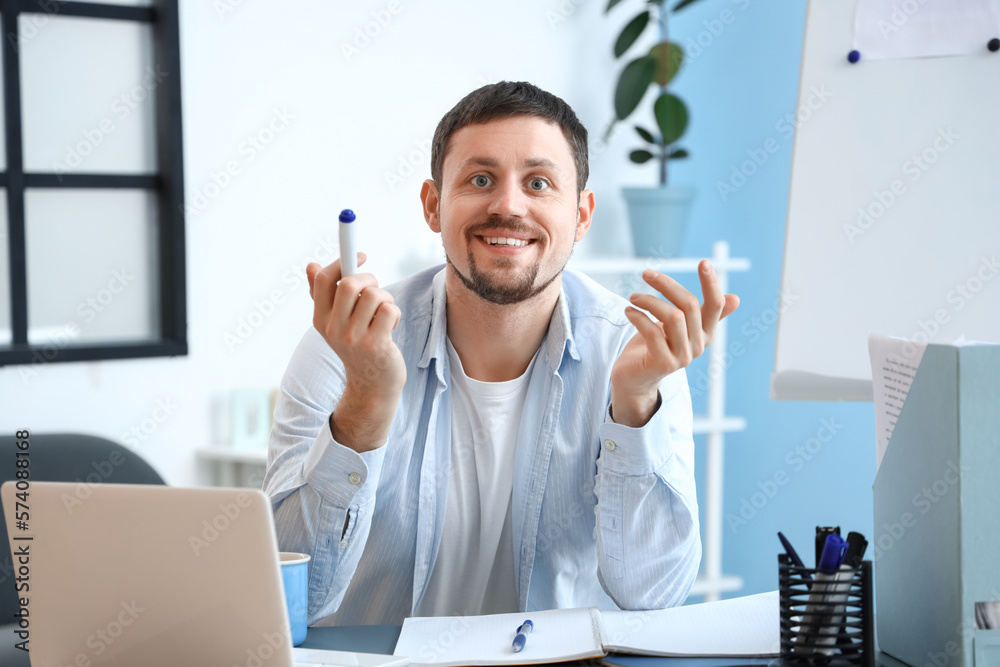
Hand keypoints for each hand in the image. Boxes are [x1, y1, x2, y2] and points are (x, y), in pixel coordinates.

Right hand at [306, 252, 405, 450]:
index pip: (322, 279)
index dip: (342, 260)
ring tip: (385, 312)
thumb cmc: (357, 345)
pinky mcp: (376, 344)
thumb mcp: (336, 322)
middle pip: (349, 283)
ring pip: (374, 295)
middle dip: (369, 278)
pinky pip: (389, 309)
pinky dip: (395, 312)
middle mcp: (333, 329)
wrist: (372, 384)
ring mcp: (354, 338)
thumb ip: (323, 294)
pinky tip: (391, 325)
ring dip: (386, 298)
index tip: (360, 256)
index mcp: (320, 319)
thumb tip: (310, 265)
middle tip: (375, 288)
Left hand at [610, 260, 739, 426]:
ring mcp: (683, 357)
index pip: (716, 305)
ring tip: (633, 297)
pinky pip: (652, 331)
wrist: (634, 379)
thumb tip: (736, 299)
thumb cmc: (654, 347)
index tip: (703, 262)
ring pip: (672, 317)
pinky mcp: (664, 363)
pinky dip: (638, 317)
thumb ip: (701, 313)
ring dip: (648, 300)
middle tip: (646, 273)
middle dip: (666, 284)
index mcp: (705, 333)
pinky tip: (628, 311)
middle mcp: (698, 345)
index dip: (712, 283)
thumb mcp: (678, 326)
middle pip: (689, 305)